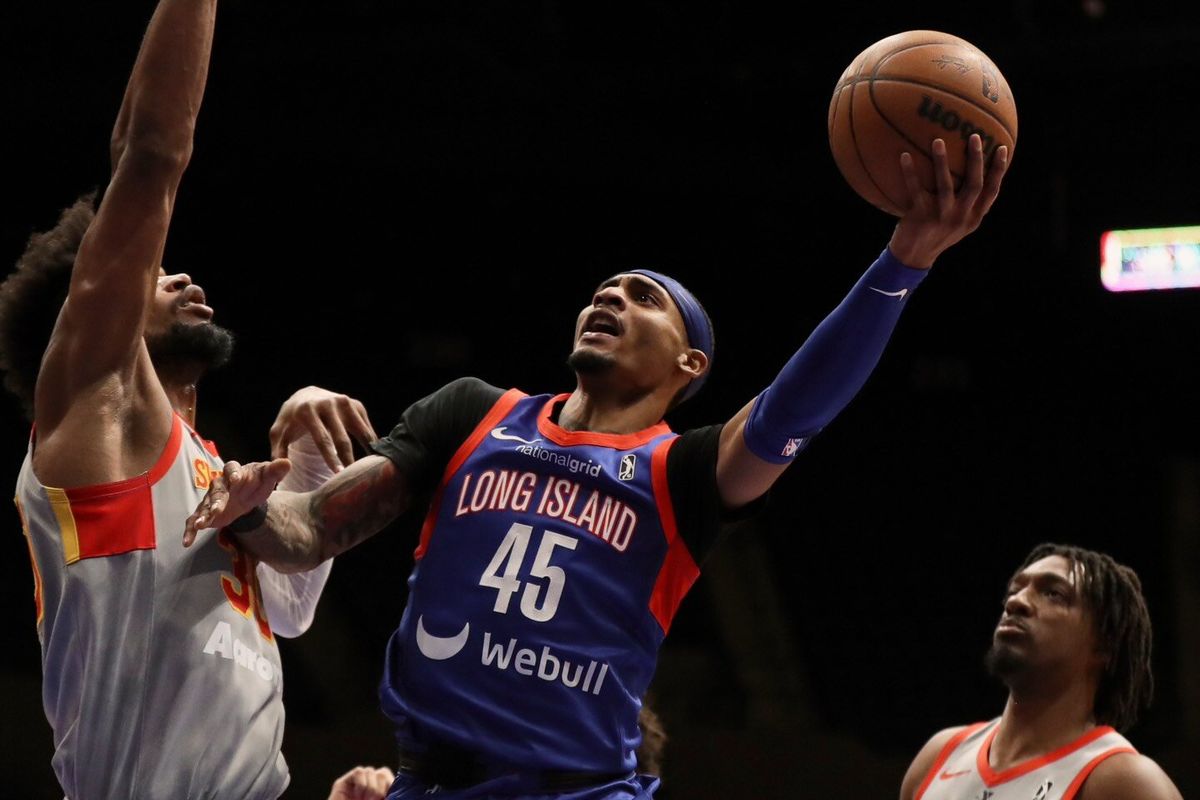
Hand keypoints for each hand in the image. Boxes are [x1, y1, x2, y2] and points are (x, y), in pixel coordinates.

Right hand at [183, 459, 290, 546]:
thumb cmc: (257, 482)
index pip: (231, 468)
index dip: (233, 473)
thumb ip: (275, 471)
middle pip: (216, 490)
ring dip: (202, 515)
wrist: (247, 495)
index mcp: (235, 472)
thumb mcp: (268, 477)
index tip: (236, 479)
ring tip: (200, 524)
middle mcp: (220, 484)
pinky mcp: (206, 513)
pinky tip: (187, 542)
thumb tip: (286, 463)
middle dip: (216, 500)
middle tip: (217, 509)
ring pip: (204, 506)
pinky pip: (195, 520)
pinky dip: (190, 530)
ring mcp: (211, 499)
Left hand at [269, 386, 377, 472]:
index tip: (339, 474)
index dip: (331, 458)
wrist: (306, 396)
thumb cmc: (291, 421)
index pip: (322, 439)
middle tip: (355, 478)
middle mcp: (328, 403)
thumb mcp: (279, 433)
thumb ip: (278, 452)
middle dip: (349, 459)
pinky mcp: (356, 405)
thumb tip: (283, 469)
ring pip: (360, 432)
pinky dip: (371, 442)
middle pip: (342, 438)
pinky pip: (367, 428)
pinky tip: (374, 458)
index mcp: (307, 411)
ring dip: (366, 451)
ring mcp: (345, 402)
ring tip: (372, 470)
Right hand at [326, 765, 395, 799]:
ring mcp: (355, 784)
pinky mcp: (343, 783)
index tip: (385, 797)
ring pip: (371, 771)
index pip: (389, 777)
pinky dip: (362, 784)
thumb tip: (397, 793)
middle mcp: (367, 787)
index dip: (390, 785)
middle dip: (380, 788)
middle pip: (382, 772)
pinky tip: (357, 796)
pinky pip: (359, 772)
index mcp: (378, 793)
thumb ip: (386, 798)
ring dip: (371, 788)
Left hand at [887, 133, 1008, 267]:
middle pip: (974, 184)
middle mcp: (961, 217)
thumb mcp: (958, 223)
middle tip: (974, 136)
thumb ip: (967, 203)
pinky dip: (909, 172)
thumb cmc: (936, 233)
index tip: (1002, 147)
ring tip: (938, 140)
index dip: (999, 170)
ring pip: (945, 185)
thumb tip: (973, 170)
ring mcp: (940, 217)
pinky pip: (915, 190)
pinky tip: (904, 155)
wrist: (913, 257)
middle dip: (976, 159)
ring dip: (942, 162)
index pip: (992, 191)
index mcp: (973, 217)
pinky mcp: (920, 217)